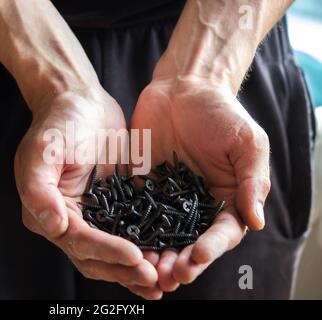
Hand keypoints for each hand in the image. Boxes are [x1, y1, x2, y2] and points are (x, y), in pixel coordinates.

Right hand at [14, 87, 159, 298]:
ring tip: (162, 281)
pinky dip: (144, 246)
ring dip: (135, 268)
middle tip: (154, 280)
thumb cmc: (57, 123)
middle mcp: (68, 219)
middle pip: (95, 256)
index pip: (78, 240)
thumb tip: (55, 227)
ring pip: (113, 251)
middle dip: (123, 270)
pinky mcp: (113, 205)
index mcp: (46, 211)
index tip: (134, 256)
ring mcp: (92, 214)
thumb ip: (39, 190)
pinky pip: (129, 231)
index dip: (105, 252)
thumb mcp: (42, 151)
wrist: (79, 101)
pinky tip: (164, 256)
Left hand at [130, 77, 269, 290]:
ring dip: (154, 255)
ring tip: (145, 270)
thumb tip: (257, 222)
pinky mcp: (142, 188)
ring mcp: (167, 199)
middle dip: (180, 262)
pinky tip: (121, 243)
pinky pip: (134, 213)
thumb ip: (253, 181)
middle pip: (189, 242)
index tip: (196, 257)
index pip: (222, 233)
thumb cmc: (221, 113)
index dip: (210, 248)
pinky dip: (129, 231)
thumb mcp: (246, 143)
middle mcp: (196, 206)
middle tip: (167, 276)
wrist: (183, 88)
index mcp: (226, 200)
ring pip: (160, 235)